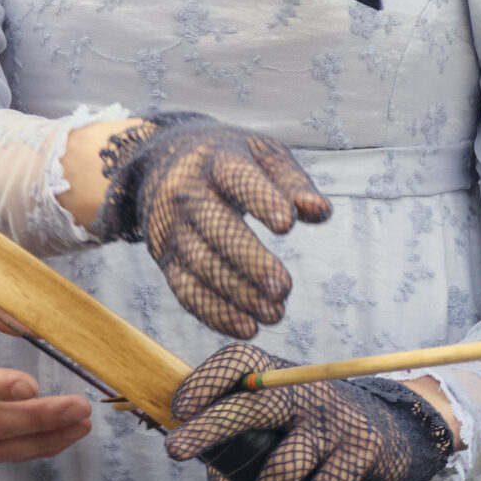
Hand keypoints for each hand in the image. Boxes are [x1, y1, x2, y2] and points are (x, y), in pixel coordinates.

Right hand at [88, 113, 331, 339]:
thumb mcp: (260, 152)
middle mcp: (187, 193)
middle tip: (284, 288)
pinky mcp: (165, 258)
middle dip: (249, 260)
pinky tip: (247, 327)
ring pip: (202, 265)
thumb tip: (321, 212)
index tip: (287, 224)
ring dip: (238, 294)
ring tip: (275, 314)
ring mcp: (172, 228)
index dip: (260, 199)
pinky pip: (186, 290)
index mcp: (215, 160)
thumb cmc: (226, 159)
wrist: (159, 163)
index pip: (235, 177)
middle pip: (215, 228)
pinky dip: (215, 313)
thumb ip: (293, 181)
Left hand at [165, 342, 457, 480]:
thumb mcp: (283, 423)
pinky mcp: (360, 449)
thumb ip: (247, 448)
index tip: (178, 408)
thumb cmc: (317, 430)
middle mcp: (305, 389)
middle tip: (175, 450)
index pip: (238, 362)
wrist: (395, 431)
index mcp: (280, 375)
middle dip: (209, 427)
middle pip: (251, 404)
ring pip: (282, 464)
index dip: (205, 380)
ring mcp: (333, 419)